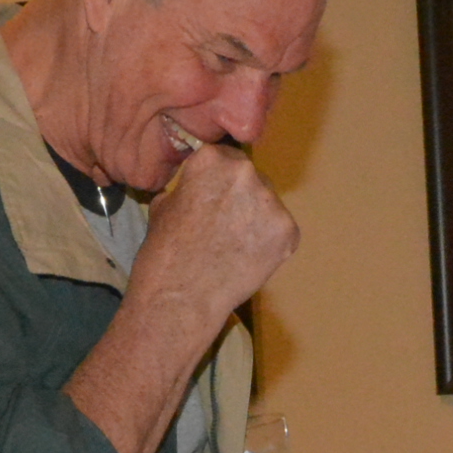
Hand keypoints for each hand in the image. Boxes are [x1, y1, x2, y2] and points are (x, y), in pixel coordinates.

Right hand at [133, 141, 298, 331]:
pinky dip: (271, 245)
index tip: (215, 200)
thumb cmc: (165, 251)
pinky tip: (250, 260)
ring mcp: (270, 201)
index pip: (227, 159)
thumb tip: (197, 189)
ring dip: (258, 221)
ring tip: (236, 247)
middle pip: (252, 179)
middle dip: (243, 199)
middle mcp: (246, 172)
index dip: (221, 182)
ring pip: (269, 205)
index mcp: (212, 159)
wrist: (181, 294)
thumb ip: (189, 187)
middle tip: (226, 227)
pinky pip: (282, 232)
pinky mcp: (288, 230)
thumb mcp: (164, 204)